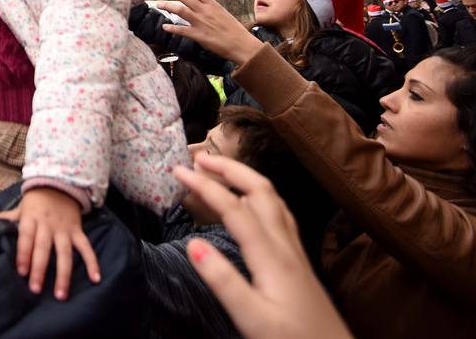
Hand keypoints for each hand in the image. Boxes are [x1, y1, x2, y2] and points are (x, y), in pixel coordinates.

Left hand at [0, 186, 99, 299]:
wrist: (61, 184)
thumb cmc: (36, 201)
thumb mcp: (20, 207)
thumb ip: (5, 217)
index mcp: (32, 219)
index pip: (26, 237)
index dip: (24, 253)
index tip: (21, 271)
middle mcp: (48, 225)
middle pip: (44, 248)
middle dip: (39, 268)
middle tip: (35, 288)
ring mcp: (64, 229)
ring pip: (65, 252)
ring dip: (63, 274)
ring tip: (61, 294)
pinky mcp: (78, 231)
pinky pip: (86, 247)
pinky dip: (92, 262)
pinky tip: (96, 278)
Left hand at [154, 0, 260, 65]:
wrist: (242, 44)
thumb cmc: (235, 30)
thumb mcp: (223, 13)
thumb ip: (210, 9)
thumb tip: (201, 5)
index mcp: (212, 4)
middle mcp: (205, 11)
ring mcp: (201, 22)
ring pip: (180, 10)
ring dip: (167, 6)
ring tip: (158, 4)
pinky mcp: (199, 35)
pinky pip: (182, 30)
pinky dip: (172, 28)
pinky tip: (165, 27)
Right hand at [177, 155, 351, 338]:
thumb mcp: (252, 318)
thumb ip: (223, 281)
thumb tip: (193, 243)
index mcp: (271, 256)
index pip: (233, 207)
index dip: (205, 185)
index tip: (176, 170)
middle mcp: (286, 245)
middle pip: (259, 190)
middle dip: (229, 168)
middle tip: (199, 157)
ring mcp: (295, 251)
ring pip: (272, 199)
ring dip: (244, 178)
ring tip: (220, 171)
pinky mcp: (299, 261)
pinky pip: (278, 214)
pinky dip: (258, 196)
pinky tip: (252, 205)